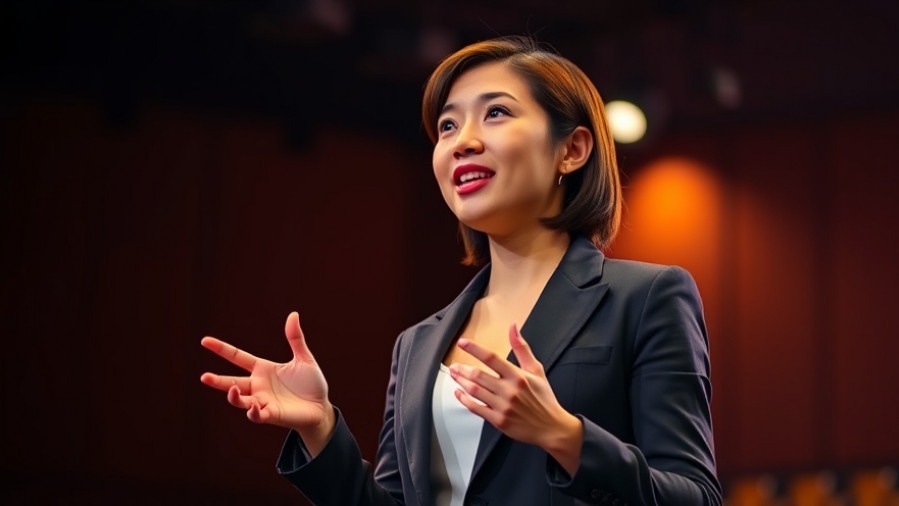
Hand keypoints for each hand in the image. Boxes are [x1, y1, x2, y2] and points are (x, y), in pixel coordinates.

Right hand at [200, 312, 334, 452]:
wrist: (321, 408)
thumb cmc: (311, 384)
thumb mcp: (304, 358)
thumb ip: (295, 339)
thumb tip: (293, 314)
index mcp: (263, 369)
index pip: (238, 357)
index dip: (221, 349)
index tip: (205, 341)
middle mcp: (258, 385)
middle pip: (232, 382)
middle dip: (217, 381)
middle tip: (204, 377)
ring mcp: (263, 401)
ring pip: (240, 400)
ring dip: (233, 396)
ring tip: (232, 389)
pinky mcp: (271, 414)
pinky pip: (256, 415)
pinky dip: (252, 412)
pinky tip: (253, 407)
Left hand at [450, 324, 582, 474]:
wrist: (551, 427)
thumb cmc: (544, 398)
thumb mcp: (536, 369)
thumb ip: (521, 348)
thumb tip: (513, 327)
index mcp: (518, 376)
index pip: (492, 358)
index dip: (475, 349)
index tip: (462, 343)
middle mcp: (509, 391)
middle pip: (478, 376)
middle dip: (462, 369)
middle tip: (454, 365)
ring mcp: (503, 406)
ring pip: (475, 391)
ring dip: (461, 382)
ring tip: (454, 375)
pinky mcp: (499, 421)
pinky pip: (476, 408)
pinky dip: (464, 400)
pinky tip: (459, 393)